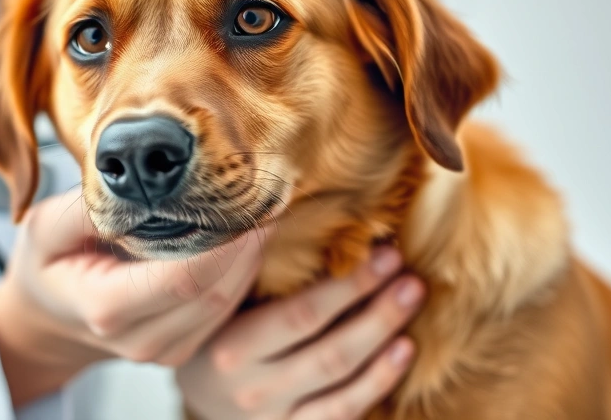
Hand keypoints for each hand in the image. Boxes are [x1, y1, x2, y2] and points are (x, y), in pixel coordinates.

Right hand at [0, 189, 270, 406]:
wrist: (46, 319)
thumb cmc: (47, 266)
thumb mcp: (44, 229)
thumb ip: (86, 209)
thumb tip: (131, 182)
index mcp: (106, 308)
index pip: (183, 279)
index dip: (224, 241)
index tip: (247, 197)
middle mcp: (140, 339)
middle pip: (214, 292)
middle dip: (246, 243)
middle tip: (268, 192)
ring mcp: (164, 350)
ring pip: (226, 303)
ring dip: (250, 256)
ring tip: (264, 207)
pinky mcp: (183, 347)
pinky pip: (224, 310)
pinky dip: (241, 272)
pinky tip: (248, 235)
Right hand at [176, 247, 423, 419]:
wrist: (198, 393)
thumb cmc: (214, 331)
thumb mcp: (218, 303)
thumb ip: (250, 271)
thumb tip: (296, 211)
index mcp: (231, 346)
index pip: (300, 316)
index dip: (348, 286)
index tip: (383, 253)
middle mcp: (253, 387)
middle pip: (329, 350)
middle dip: (376, 308)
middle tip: (408, 273)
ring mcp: (275, 416)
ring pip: (340, 381)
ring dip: (383, 337)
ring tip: (412, 298)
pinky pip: (343, 412)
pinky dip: (378, 382)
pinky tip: (404, 349)